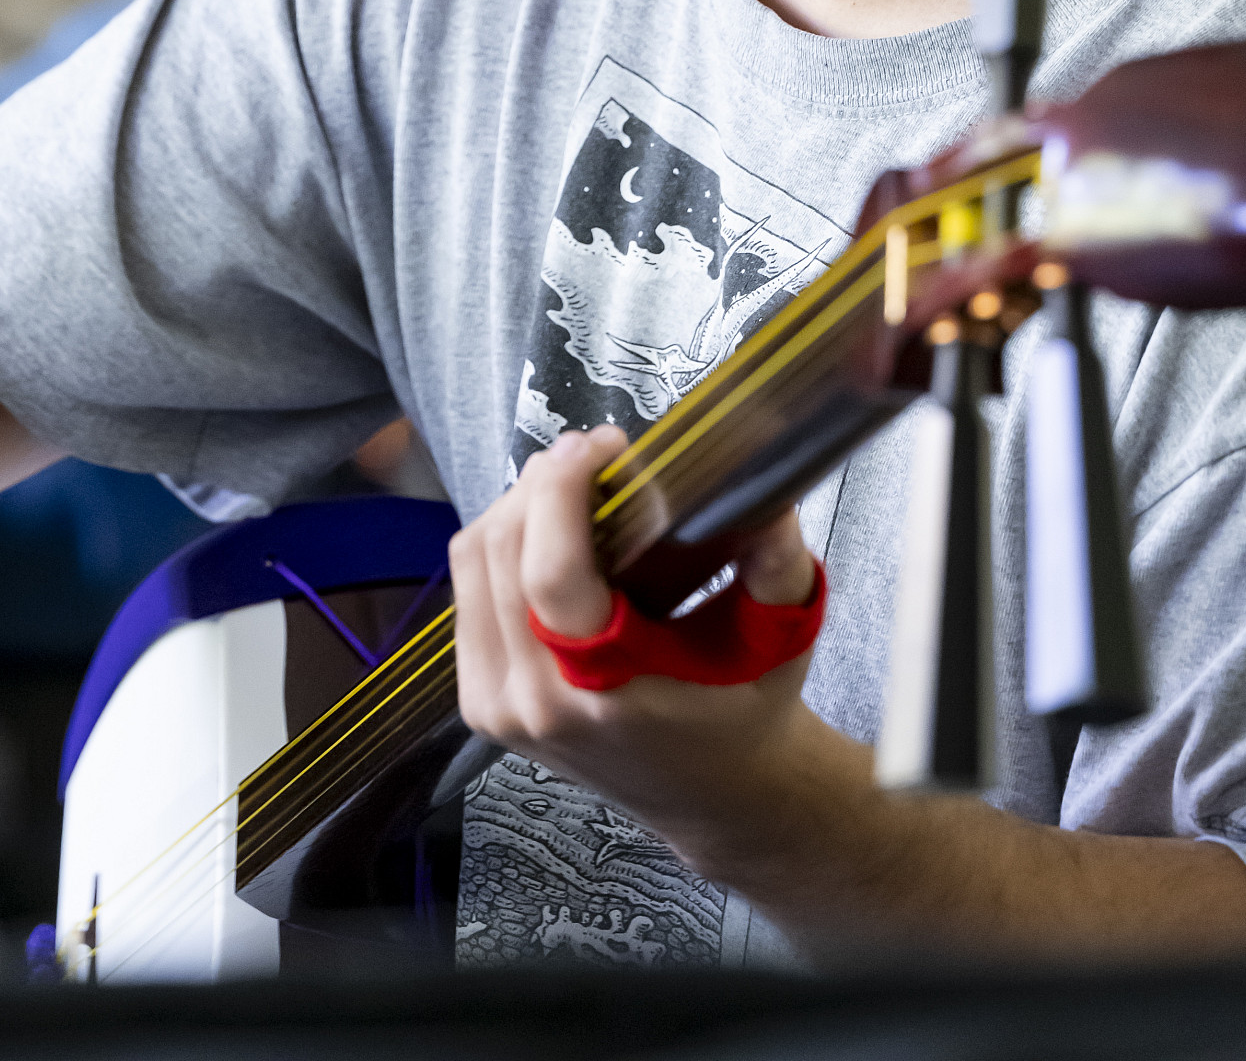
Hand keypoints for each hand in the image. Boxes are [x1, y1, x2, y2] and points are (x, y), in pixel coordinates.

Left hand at [450, 428, 831, 885]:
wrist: (714, 798)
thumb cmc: (743, 710)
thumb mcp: (778, 639)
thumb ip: (778, 567)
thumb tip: (768, 495)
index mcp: (606, 692)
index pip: (552, 574)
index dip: (563, 490)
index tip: (603, 446)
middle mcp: (536, 703)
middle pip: (500, 550)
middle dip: (544, 482)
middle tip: (596, 456)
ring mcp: (497, 707)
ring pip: (471, 561)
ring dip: (517, 506)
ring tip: (574, 487)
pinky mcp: (479, 700)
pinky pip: (467, 591)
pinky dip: (500, 545)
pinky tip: (547, 533)